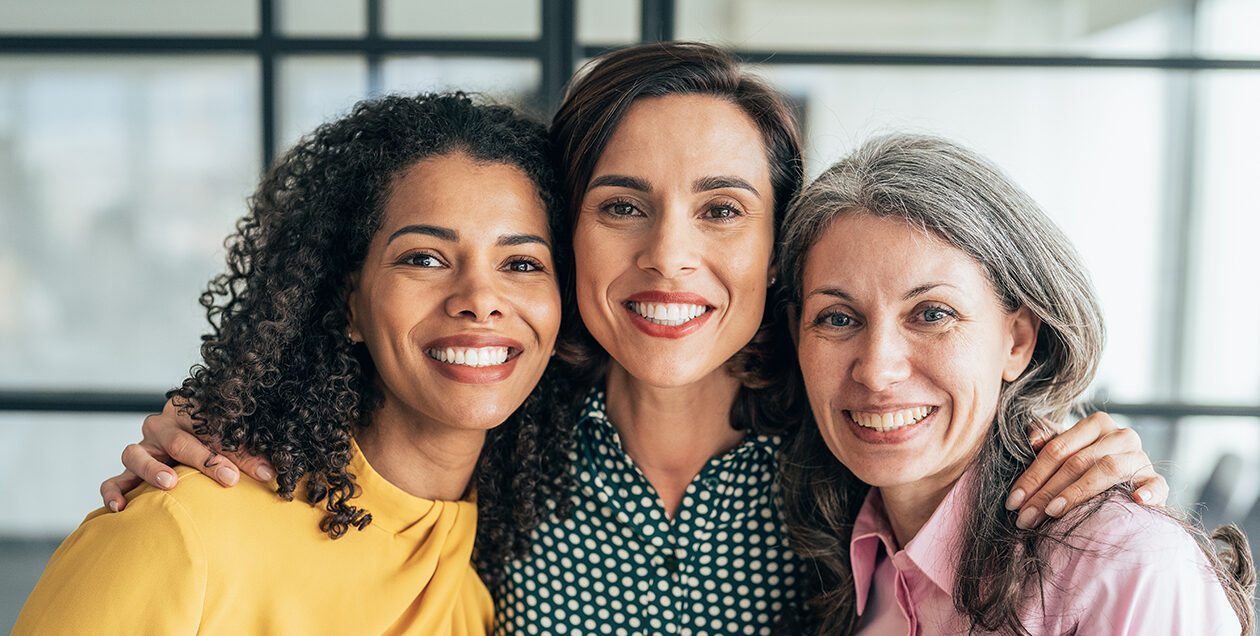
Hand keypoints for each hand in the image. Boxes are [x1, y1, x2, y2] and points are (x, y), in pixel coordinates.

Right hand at [100, 398, 275, 511]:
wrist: (186, 438)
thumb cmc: (214, 440)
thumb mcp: (232, 441)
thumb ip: (247, 455)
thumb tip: (271, 473)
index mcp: (190, 411)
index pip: (211, 427)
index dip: (236, 449)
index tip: (260, 471)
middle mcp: (162, 427)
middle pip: (179, 440)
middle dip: (206, 460)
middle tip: (229, 478)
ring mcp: (142, 448)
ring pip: (136, 453)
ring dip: (153, 469)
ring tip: (170, 483)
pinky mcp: (128, 470)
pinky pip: (113, 479)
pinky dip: (114, 491)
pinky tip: (122, 508)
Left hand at [1006, 411, 1167, 528]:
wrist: (1126, 478)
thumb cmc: (1085, 463)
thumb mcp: (1064, 448)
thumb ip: (1046, 438)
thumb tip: (1033, 440)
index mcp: (1096, 424)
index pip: (1058, 448)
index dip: (1032, 475)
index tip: (1013, 501)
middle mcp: (1121, 435)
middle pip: (1078, 462)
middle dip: (1047, 491)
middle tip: (1026, 517)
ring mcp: (1141, 457)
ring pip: (1108, 469)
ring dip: (1079, 492)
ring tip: (1054, 512)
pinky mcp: (1156, 479)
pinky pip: (1157, 484)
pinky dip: (1149, 491)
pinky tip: (1137, 501)